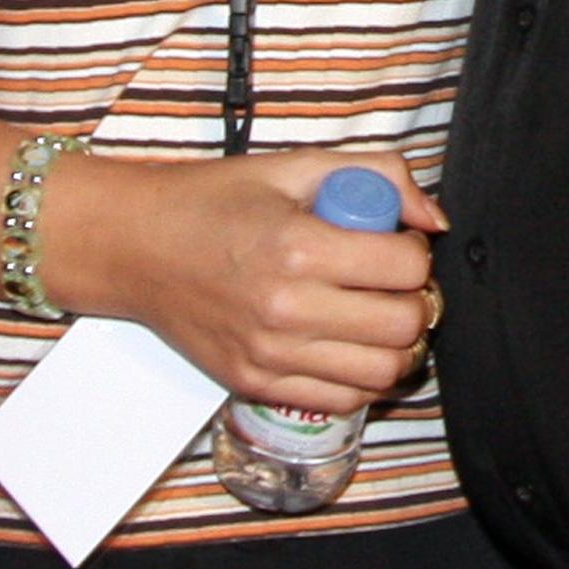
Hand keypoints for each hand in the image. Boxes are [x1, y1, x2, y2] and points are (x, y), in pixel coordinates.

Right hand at [48, 142, 443, 413]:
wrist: (135, 247)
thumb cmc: (212, 203)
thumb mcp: (294, 167)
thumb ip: (377, 176)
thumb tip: (433, 220)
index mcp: (297, 247)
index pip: (406, 267)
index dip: (415, 252)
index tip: (397, 243)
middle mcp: (285, 309)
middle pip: (404, 326)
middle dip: (416, 300)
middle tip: (394, 283)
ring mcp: (270, 356)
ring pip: (382, 374)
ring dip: (397, 345)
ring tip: (377, 316)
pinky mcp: (257, 385)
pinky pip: (342, 400)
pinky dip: (361, 378)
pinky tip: (348, 345)